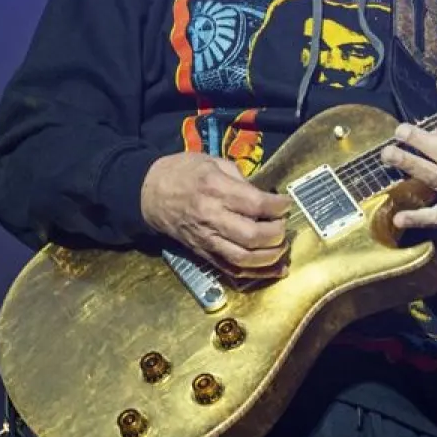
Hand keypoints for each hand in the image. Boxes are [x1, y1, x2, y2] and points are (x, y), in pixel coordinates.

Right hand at [140, 152, 291, 277]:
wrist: (149, 193)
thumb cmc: (183, 172)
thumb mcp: (212, 161)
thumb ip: (240, 179)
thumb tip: (265, 197)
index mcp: (214, 188)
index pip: (255, 204)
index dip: (278, 207)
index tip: (287, 203)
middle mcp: (211, 217)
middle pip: (251, 236)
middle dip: (276, 234)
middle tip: (283, 226)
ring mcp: (206, 239)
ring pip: (243, 259)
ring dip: (270, 258)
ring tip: (282, 247)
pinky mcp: (203, 254)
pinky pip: (232, 270)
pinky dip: (257, 274)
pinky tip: (276, 269)